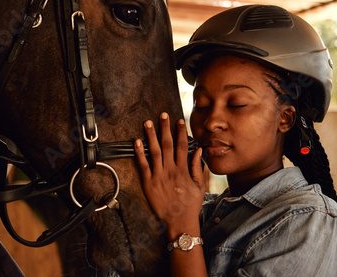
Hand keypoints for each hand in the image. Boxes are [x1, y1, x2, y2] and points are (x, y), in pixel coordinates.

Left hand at [135, 112, 204, 238]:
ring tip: (148, 123)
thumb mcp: (199, 185)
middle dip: (165, 128)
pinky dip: (139, 153)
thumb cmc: (190, 204)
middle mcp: (170, 170)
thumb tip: (199, 150)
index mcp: (183, 170)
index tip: (179, 121)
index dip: (180, 132)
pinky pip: (143, 165)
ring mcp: (158, 176)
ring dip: (151, 135)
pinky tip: (137, 141)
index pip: (182, 146)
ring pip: (154, 151)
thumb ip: (197, 167)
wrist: (179, 221)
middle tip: (162, 114)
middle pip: (167, 144)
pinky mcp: (148, 183)